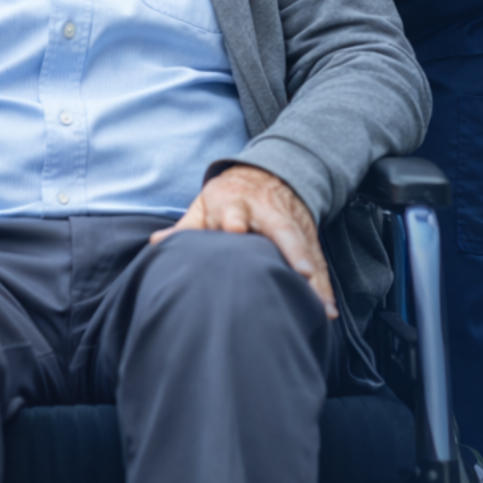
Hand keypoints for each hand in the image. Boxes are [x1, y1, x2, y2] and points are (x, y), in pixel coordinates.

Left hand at [150, 165, 336, 318]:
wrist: (268, 174)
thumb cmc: (229, 197)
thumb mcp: (205, 206)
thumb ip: (185, 228)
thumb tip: (156, 245)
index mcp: (236, 203)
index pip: (234, 210)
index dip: (234, 220)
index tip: (235, 229)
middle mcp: (268, 212)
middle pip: (282, 229)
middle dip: (293, 250)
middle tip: (301, 272)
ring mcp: (292, 224)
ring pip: (305, 248)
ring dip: (314, 276)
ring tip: (319, 304)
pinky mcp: (307, 237)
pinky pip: (317, 262)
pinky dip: (324, 285)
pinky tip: (327, 308)